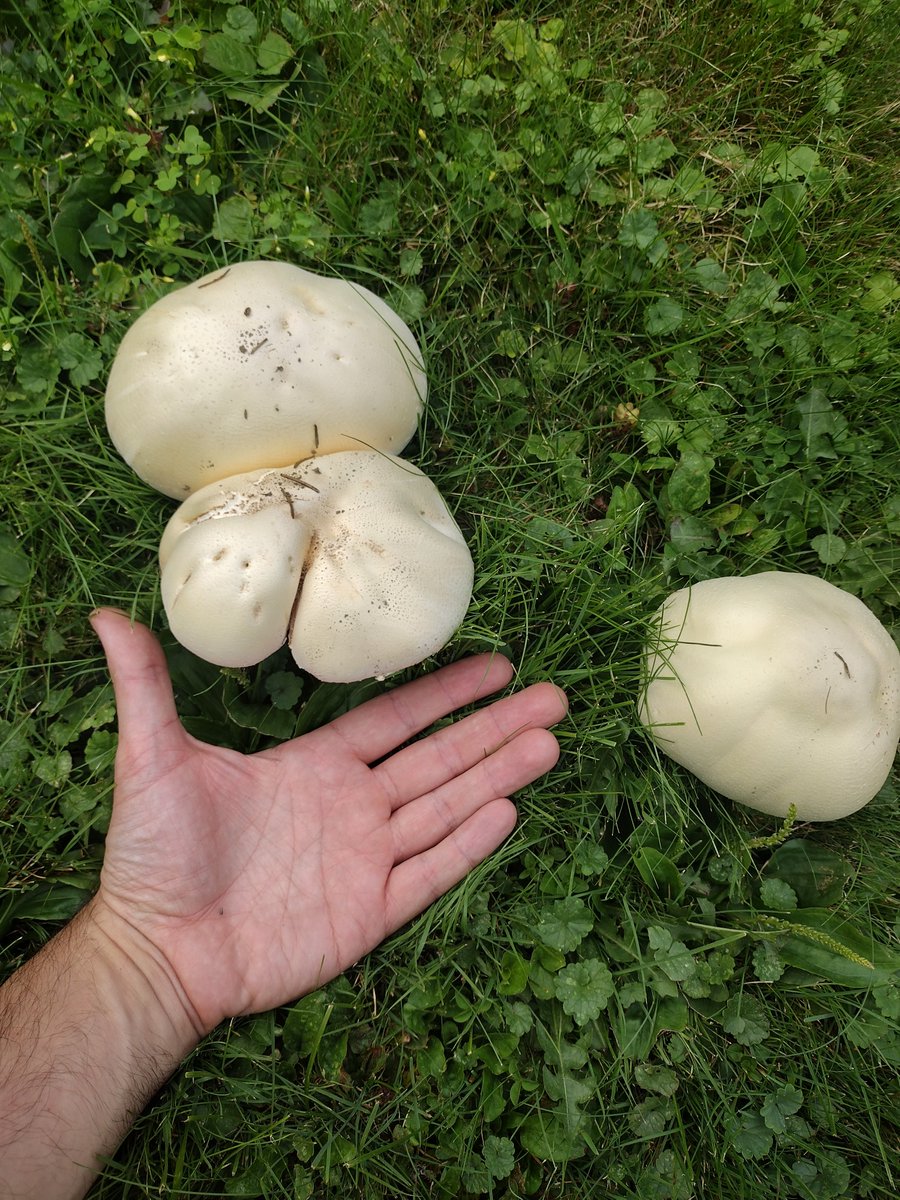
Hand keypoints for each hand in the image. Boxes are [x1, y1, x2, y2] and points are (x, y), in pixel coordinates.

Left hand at [91, 609, 566, 1033]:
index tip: (496, 665)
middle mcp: (351, 807)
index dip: (446, 691)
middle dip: (495, 726)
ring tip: (550, 742)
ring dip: (498, 774)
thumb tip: (106, 615)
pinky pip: (430, 873)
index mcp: (315, 767)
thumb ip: (145, 688)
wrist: (157, 951)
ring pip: (447, 807)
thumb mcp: (151, 761)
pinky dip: (469, 844)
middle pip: (439, 757)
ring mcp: (365, 860)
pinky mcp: (369, 913)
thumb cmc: (153, 856)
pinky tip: (508, 810)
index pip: (397, 719)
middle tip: (553, 696)